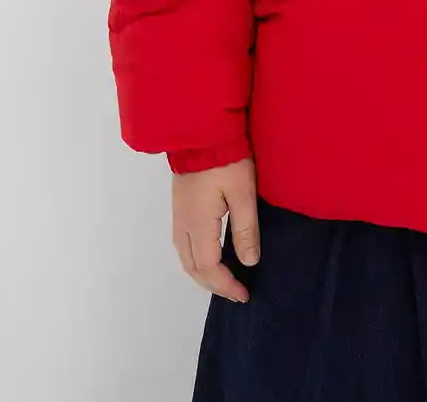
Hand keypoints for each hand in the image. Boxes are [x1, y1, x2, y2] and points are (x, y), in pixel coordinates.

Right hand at [172, 157, 260, 302]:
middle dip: (214, 285)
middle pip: (193, 268)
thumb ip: (245, 229)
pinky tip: (211, 256)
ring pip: (185, 257)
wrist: (202, 131)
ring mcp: (178, 215)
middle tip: (236, 292)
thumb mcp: (243, 193)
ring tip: (224, 279)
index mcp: (198, 225)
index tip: (244, 295)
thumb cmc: (226, 160)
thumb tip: (249, 261)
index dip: (226, 285)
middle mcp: (182, 225)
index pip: (210, 268)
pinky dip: (197, 259)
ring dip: (203, 274)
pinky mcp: (179, 206)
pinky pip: (184, 244)